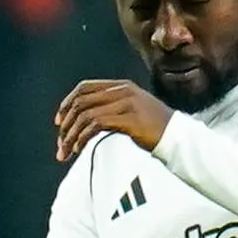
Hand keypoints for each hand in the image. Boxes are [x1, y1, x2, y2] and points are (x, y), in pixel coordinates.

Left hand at [55, 79, 172, 161]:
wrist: (178, 138)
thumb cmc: (155, 129)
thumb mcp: (134, 110)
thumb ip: (113, 107)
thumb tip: (86, 119)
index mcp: (122, 86)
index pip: (85, 87)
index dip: (67, 103)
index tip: (59, 122)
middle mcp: (122, 91)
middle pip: (81, 101)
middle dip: (66, 124)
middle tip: (60, 143)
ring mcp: (126, 104)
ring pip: (85, 114)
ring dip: (71, 135)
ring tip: (66, 151)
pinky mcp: (128, 119)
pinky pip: (95, 125)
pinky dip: (83, 138)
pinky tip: (79, 149)